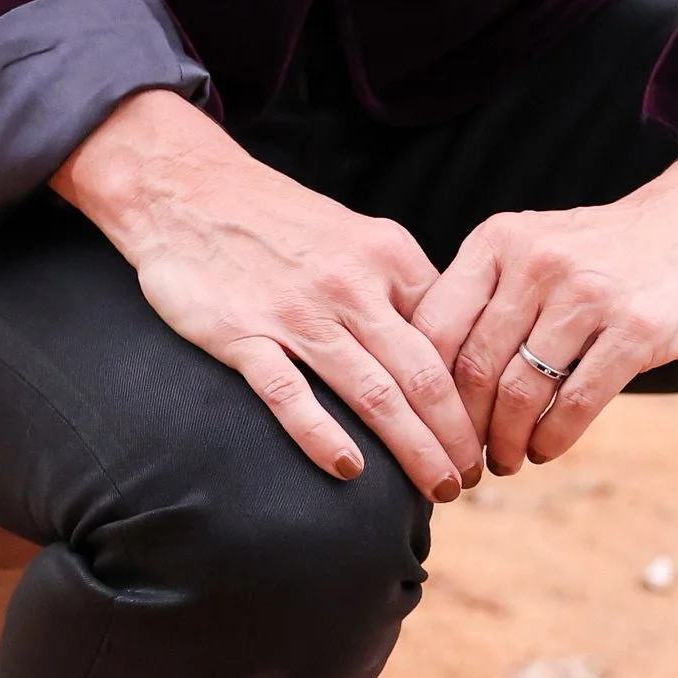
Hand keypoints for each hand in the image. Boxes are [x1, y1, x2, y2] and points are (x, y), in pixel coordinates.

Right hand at [54, 91, 481, 498]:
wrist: (188, 188)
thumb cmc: (280, 223)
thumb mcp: (358, 237)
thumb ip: (400, 290)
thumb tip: (447, 354)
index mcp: (389, 255)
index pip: (452, 336)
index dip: (477, 391)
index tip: (489, 432)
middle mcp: (352, 283)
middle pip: (423, 374)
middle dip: (456, 435)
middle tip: (472, 478)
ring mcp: (297, 310)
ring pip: (372, 391)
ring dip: (412, 448)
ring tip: (437, 490)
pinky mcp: (242, 333)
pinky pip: (289, 394)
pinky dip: (322, 435)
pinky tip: (350, 471)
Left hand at [413, 81, 677, 472]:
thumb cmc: (610, 249)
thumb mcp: (537, 245)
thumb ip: (489, 295)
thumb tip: (431, 377)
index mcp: (499, 240)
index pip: (436, 328)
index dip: (423, 391)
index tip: (426, 428)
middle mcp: (537, 262)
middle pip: (475, 368)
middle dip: (463, 430)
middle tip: (464, 460)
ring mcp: (589, 295)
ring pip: (521, 392)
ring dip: (507, 442)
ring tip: (506, 460)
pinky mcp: (637, 329)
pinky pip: (577, 402)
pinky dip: (553, 439)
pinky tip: (547, 449)